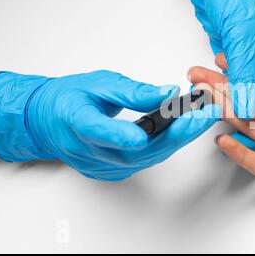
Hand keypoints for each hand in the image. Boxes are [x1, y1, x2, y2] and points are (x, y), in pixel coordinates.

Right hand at [25, 70, 220, 180]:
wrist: (48, 122)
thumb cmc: (69, 99)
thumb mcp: (98, 83)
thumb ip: (132, 91)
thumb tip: (167, 94)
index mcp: (77, 123)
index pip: (100, 132)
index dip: (124, 135)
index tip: (147, 132)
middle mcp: (90, 152)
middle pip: (138, 150)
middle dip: (177, 132)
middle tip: (206, 114)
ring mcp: (102, 166)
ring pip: (148, 157)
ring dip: (178, 138)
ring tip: (202, 118)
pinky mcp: (113, 172)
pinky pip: (146, 160)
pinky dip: (166, 145)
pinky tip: (183, 130)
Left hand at [169, 0, 254, 118]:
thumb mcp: (245, 39)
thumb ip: (246, 77)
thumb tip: (246, 110)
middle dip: (244, 110)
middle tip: (225, 121)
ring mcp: (253, 61)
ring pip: (243, 89)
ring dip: (223, 97)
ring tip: (205, 102)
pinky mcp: (235, 58)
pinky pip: (228, 80)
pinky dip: (215, 86)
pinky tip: (204, 92)